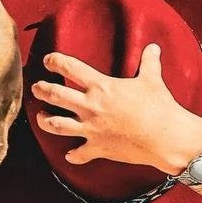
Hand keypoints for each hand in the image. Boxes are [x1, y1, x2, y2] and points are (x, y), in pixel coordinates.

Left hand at [30, 47, 201, 172]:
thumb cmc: (159, 106)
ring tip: (40, 117)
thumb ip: (149, 62)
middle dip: (41, 90)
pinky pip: (78, 154)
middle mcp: (91, 107)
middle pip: (55, 95)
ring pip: (56, 125)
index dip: (55, 61)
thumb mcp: (152, 79)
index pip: (70, 68)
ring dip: (45, 121)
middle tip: (36, 87)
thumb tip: (154, 47)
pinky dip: (73, 155)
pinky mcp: (97, 148)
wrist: (165, 137)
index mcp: (101, 87)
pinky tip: (70, 154)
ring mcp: (91, 129)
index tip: (47, 60)